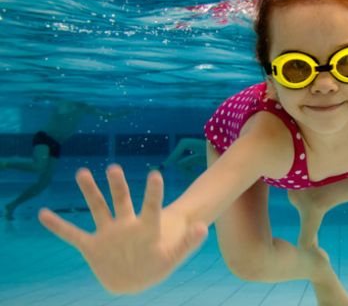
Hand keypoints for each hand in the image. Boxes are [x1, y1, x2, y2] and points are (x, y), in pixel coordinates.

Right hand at [38, 164, 207, 293]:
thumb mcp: (174, 257)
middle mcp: (124, 225)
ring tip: (83, 172)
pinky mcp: (92, 246)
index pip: (150, 207)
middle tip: (114, 167)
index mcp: (145, 228)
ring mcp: (107, 234)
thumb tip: (202, 227)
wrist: (135, 279)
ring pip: (97, 209)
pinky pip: (72, 235)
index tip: (154, 175)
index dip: (153, 193)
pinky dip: (58, 226)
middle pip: (121, 201)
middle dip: (117, 185)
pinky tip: (43, 214)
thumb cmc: (155, 266)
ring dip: (90, 192)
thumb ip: (187, 244)